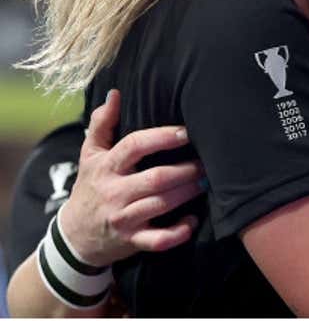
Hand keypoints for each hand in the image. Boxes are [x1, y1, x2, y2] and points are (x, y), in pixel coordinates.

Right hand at [57, 89, 203, 265]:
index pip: (134, 146)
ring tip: (208, 182)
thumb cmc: (92, 186)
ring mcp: (123, 218)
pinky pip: (157, 240)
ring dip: (187, 193)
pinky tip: (193, 221)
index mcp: (106, 166)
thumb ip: (102, 124)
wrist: (74, 235)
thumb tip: (115, 93)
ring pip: (160, 205)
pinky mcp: (131, 241)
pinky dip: (177, 233)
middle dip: (185, 169)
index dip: (163, 137)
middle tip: (208, 160)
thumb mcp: (90, 155)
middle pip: (155, 178)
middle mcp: (114, 192)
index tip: (188, 131)